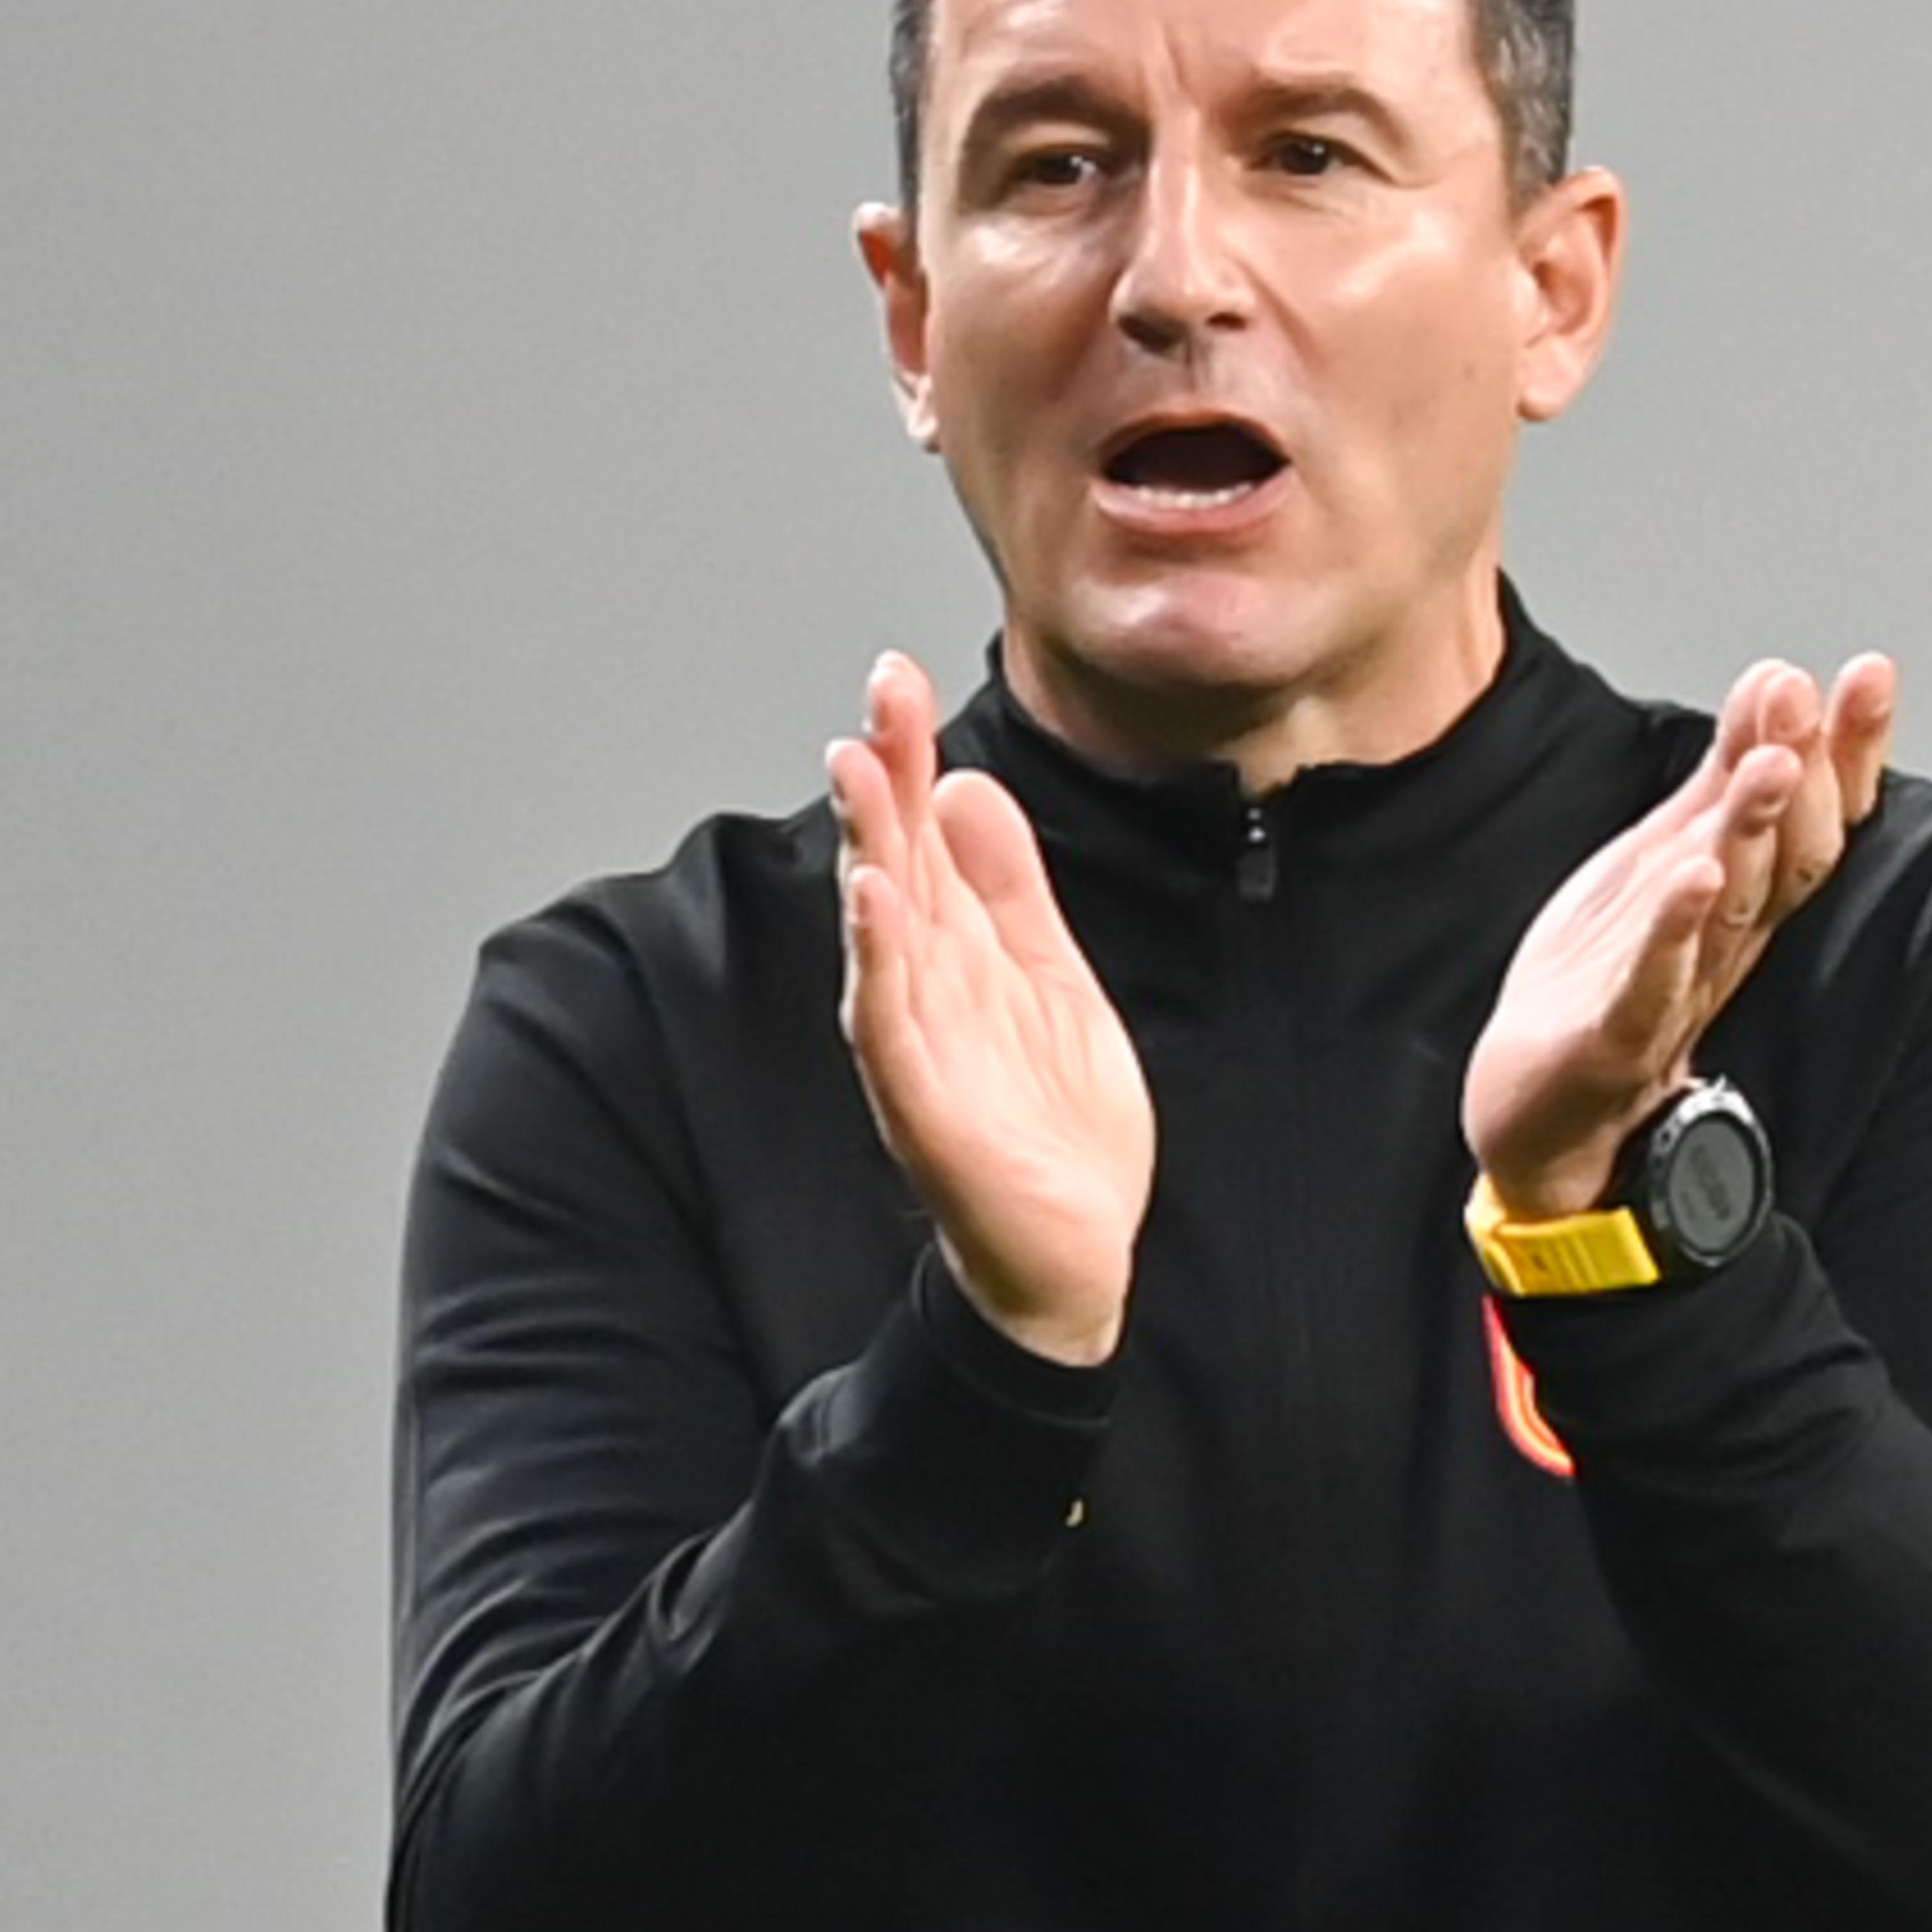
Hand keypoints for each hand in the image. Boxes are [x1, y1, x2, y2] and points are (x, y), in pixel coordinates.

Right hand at [829, 650, 1155, 1365]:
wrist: (1070, 1254)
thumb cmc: (1049, 1123)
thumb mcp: (1048, 975)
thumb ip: (1009, 887)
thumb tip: (972, 786)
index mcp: (954, 953)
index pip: (923, 836)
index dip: (908, 757)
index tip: (895, 677)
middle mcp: (921, 987)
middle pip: (894, 863)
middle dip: (885, 777)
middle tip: (878, 693)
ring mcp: (916, 1043)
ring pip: (882, 928)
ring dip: (869, 846)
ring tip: (861, 769)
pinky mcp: (923, 1103)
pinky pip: (888, 1020)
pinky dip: (877, 957)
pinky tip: (872, 899)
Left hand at [1462, 655, 1897, 1219]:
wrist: (1539, 1118)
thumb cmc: (1605, 985)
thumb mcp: (1664, 860)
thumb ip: (1720, 779)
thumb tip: (1779, 680)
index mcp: (1739, 905)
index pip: (1815, 822)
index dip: (1849, 752)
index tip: (1872, 676)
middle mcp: (1723, 948)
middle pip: (1788, 861)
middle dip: (1807, 776)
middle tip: (1808, 699)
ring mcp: (1674, 996)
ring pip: (1729, 911)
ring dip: (1751, 834)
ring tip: (1769, 765)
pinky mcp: (1616, 1041)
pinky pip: (1655, 984)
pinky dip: (1674, 931)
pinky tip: (1691, 877)